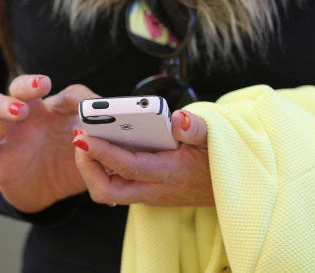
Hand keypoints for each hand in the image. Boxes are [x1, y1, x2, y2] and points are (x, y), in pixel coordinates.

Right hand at [0, 75, 98, 212]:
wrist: (48, 193)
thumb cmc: (72, 165)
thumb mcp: (93, 156)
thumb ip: (106, 146)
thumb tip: (126, 138)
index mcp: (60, 111)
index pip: (70, 95)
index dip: (83, 99)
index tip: (95, 107)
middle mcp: (33, 115)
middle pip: (22, 87)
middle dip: (29, 84)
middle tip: (41, 86)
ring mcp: (12, 132)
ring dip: (4, 105)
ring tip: (19, 112)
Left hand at [73, 110, 212, 205]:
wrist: (232, 189)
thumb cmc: (222, 160)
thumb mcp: (217, 139)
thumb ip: (196, 128)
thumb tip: (176, 119)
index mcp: (170, 175)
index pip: (128, 167)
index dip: (102, 152)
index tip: (83, 135)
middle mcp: (155, 190)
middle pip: (107, 191)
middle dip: (87, 166)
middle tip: (82, 138)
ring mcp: (149, 194)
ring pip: (109, 191)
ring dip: (93, 167)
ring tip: (89, 137)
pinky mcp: (148, 192)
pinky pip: (118, 184)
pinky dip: (105, 167)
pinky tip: (107, 144)